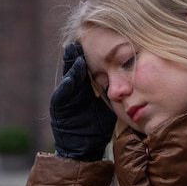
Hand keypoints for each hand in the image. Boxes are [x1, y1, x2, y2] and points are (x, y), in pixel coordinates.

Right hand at [50, 43, 116, 160]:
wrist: (82, 148)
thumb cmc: (97, 126)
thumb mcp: (107, 104)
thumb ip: (112, 89)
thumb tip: (127, 76)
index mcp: (85, 85)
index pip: (88, 64)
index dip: (92, 53)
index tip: (99, 37)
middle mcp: (73, 87)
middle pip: (76, 65)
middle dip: (78, 52)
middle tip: (83, 38)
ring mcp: (64, 96)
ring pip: (68, 75)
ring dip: (70, 63)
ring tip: (74, 50)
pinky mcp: (58, 107)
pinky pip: (61, 94)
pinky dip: (65, 85)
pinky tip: (70, 78)